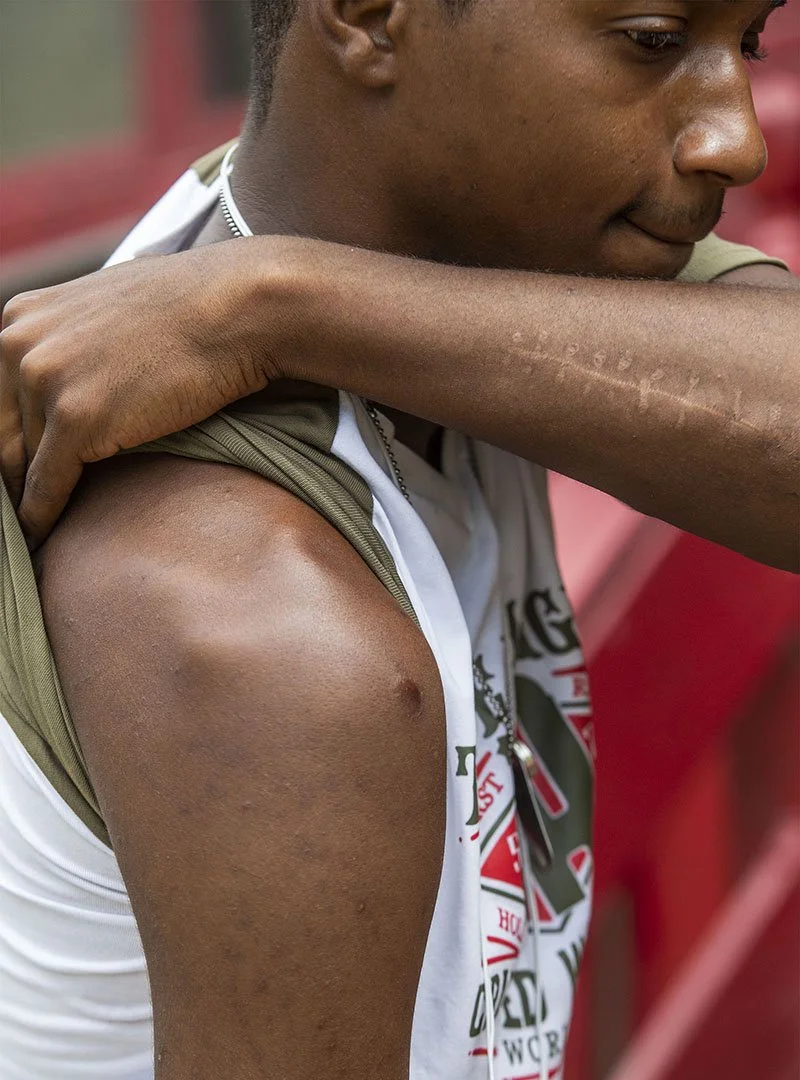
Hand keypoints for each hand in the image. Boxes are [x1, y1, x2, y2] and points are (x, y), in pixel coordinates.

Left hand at [0, 242, 293, 547]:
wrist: (237, 310)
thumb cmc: (191, 314)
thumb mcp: (107, 315)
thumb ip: (72, 344)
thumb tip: (66, 386)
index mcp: (21, 317)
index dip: (12, 443)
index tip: (20, 472)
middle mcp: (19, 343)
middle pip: (3, 435)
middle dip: (15, 473)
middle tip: (25, 512)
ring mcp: (45, 377)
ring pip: (25, 463)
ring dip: (35, 496)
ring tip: (42, 525)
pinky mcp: (77, 417)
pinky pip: (46, 485)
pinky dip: (43, 516)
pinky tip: (45, 536)